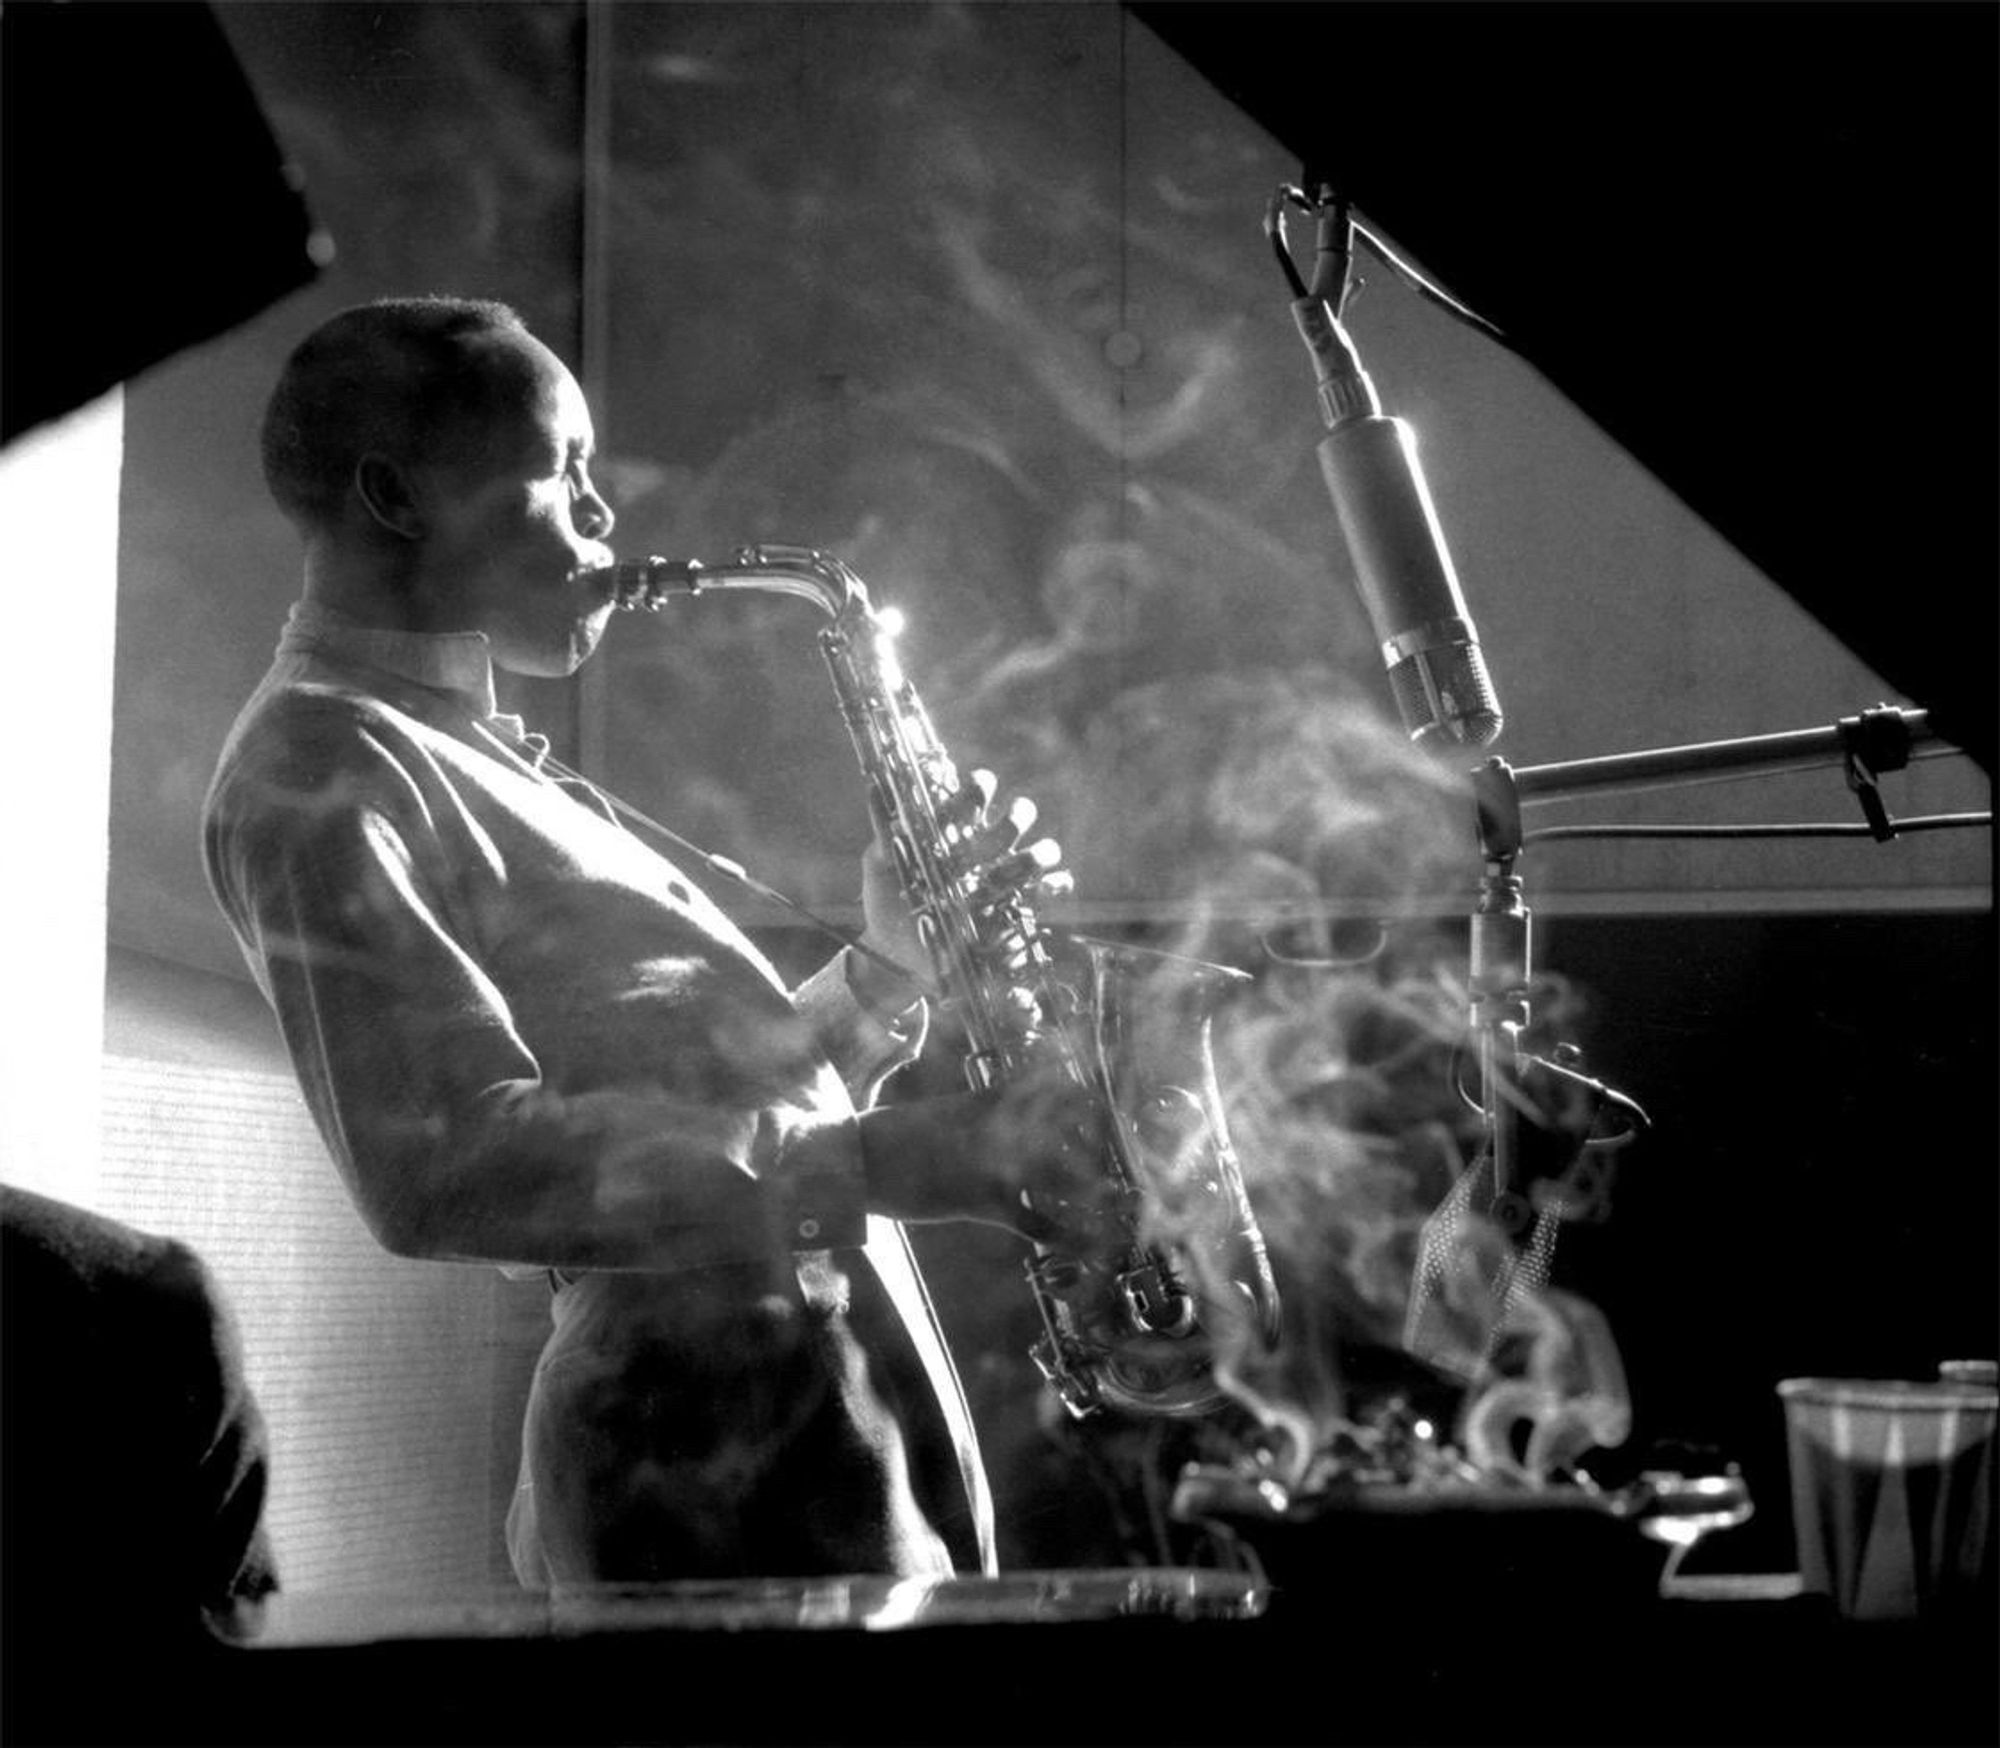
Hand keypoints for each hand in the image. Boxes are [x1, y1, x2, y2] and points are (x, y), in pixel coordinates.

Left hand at [851, 769, 1070, 1009]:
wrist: (897, 954)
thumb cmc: (887, 902)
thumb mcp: (879, 866)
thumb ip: (883, 831)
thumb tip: (875, 788)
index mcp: (957, 828)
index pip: (978, 792)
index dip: (979, 789)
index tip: (965, 802)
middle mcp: (988, 847)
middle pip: (1021, 815)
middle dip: (1012, 822)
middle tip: (984, 846)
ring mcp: (1008, 877)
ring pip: (1045, 850)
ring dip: (1033, 856)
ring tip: (1001, 878)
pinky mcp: (1021, 908)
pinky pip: (1056, 888)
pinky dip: (1054, 887)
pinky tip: (1033, 896)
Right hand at [857, 1073, 1116, 1244]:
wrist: (859, 1159)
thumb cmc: (897, 1136)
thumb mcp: (947, 1110)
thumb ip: (985, 1105)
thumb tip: (1023, 1101)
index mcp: (987, 1101)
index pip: (1049, 1091)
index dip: (1080, 1099)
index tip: (1100, 1106)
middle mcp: (997, 1129)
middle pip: (1064, 1132)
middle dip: (1094, 1144)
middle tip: (1117, 1156)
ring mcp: (991, 1165)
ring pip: (1057, 1175)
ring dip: (1088, 1186)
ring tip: (1115, 1197)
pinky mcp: (981, 1202)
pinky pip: (1030, 1221)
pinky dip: (1058, 1233)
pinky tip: (1080, 1242)